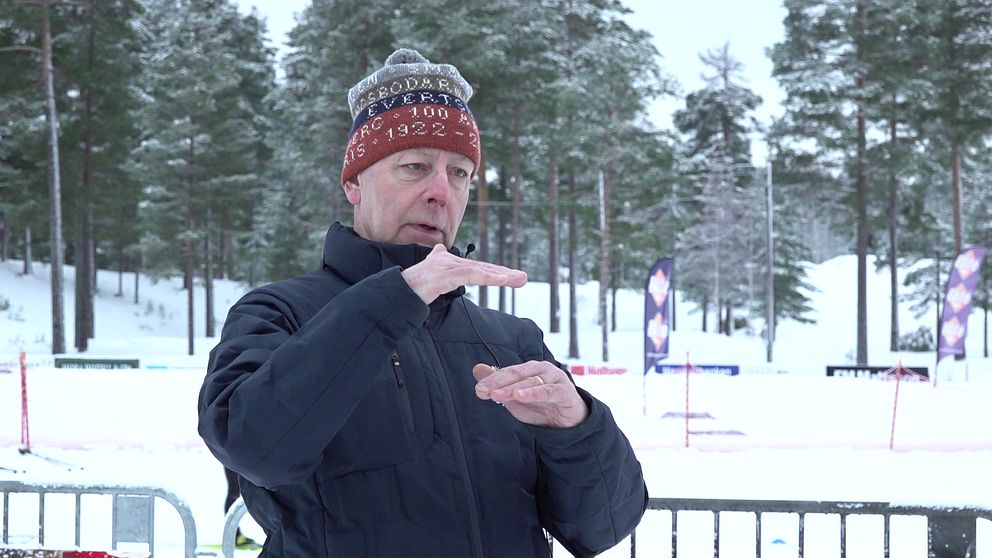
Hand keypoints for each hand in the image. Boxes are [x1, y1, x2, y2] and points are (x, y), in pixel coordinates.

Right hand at [402, 244, 527, 303]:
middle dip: (504, 273)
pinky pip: (471, 275)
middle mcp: (449, 260)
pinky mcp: (445, 276)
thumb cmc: (411, 285)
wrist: (397, 292)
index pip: (476, 267)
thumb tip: (439, 249)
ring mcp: (447, 267)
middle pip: (482, 267)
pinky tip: (501, 279)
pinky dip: (487, 277)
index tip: (510, 276)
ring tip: (519, 279)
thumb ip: (435, 261)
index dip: (494, 271)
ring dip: (501, 276)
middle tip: (523, 278)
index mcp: (447, 261)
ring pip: (480, 270)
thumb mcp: (429, 273)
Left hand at [473, 361, 588, 428]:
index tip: (479, 390)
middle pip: (517, 373)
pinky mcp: (565, 391)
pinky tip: (519, 396)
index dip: (492, 380)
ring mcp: (554, 378)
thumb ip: (498, 385)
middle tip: (483, 391)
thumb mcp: (516, 397)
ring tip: (497, 394)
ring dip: (512, 388)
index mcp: (529, 369)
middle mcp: (542, 370)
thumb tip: (477, 368)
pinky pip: (548, 391)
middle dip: (498, 382)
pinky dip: (533, 393)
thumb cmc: (541, 406)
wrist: (568, 422)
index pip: (508, 372)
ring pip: (531, 381)